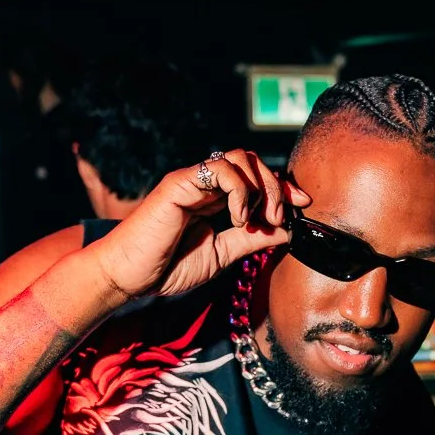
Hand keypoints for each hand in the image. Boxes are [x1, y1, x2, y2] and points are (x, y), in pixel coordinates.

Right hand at [89, 150, 310, 304]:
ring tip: (255, 218)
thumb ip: (253, 239)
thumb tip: (289, 229)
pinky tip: (236, 216)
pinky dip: (239, 190)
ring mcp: (193, 181)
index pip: (257, 179)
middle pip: (253, 162)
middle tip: (278, 217)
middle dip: (276, 186)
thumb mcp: (224, 255)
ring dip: (260, 187)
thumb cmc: (169, 267)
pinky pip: (220, 169)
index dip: (283, 187)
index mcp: (216, 200)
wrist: (130, 276)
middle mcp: (206, 185)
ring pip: (240, 158)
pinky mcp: (180, 182)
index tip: (303, 204)